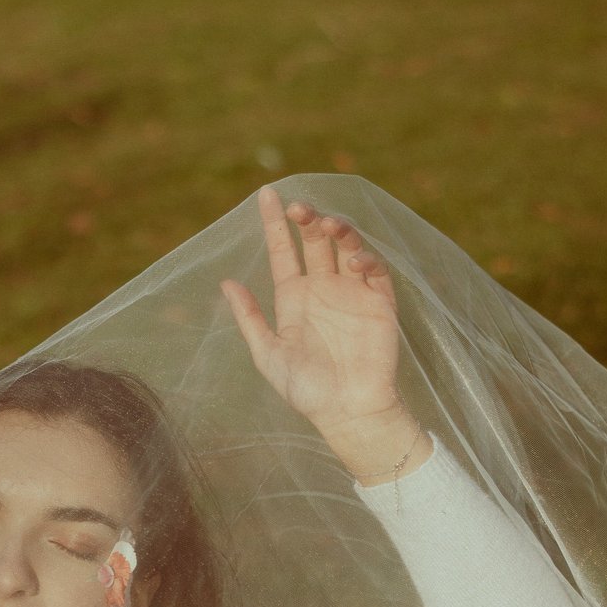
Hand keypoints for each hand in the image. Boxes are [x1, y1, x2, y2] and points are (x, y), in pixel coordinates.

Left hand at [221, 186, 401, 433]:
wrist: (349, 412)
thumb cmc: (307, 390)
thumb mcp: (268, 354)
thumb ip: (249, 319)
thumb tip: (226, 283)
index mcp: (294, 299)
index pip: (283, 251)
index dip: (275, 223)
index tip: (266, 194)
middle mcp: (323, 290)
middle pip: (315, 241)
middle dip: (309, 219)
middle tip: (300, 209)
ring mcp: (353, 294)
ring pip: (346, 246)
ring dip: (338, 230)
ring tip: (328, 226)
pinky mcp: (380, 303)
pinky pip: (376, 270)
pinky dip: (366, 258)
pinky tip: (353, 261)